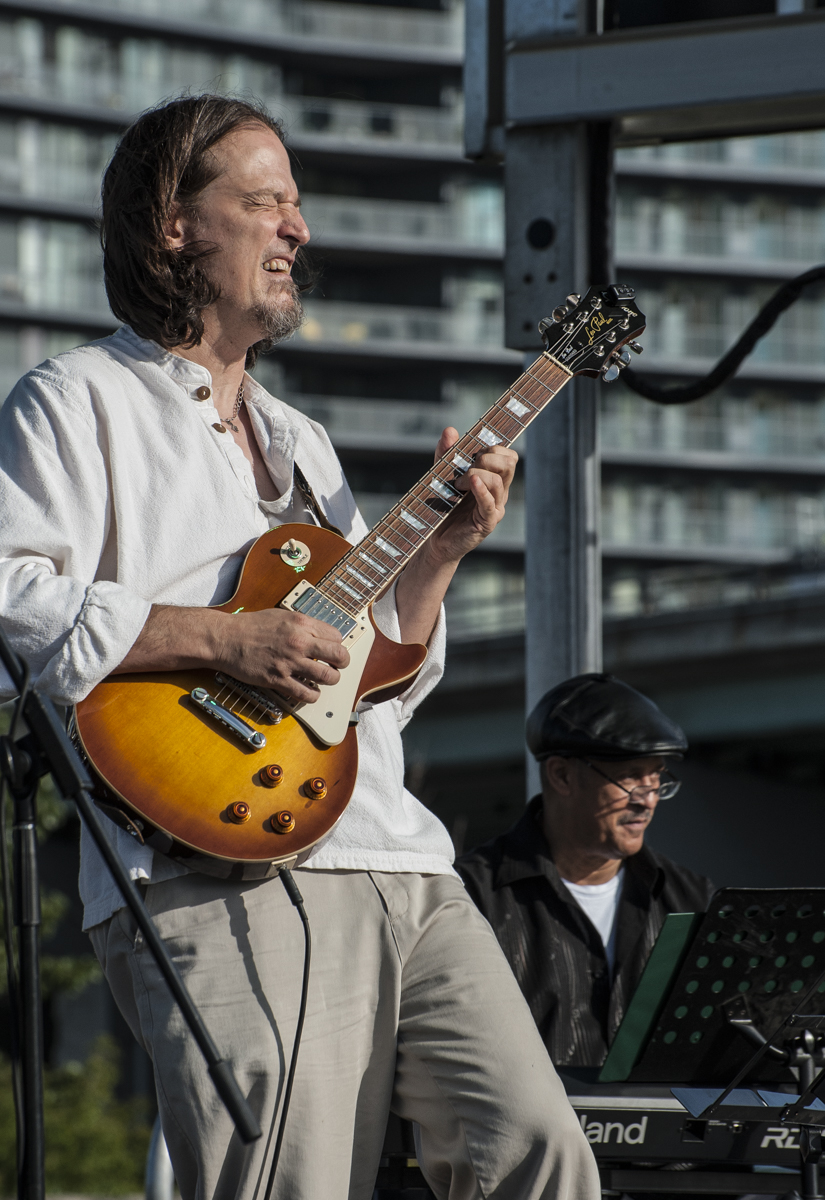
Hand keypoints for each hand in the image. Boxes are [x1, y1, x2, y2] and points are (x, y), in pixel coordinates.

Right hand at [114, 603, 349, 705]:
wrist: (225, 639)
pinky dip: (313, 695)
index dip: (336, 644)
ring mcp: (290, 662)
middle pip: (339, 656)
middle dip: (342, 663)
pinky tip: (310, 692)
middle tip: (337, 666)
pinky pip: (306, 693)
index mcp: (301, 623)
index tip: (331, 649)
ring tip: (325, 679)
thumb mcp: (280, 615)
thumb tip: (320, 633)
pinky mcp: (278, 679)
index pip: (337, 636)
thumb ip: (302, 624)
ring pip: (328, 677)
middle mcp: (299, 642)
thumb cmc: (250, 626)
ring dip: (331, 680)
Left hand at [424, 426, 517, 565]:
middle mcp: (499, 493)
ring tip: (457, 484)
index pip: (509, 457)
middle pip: (509, 464)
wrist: (434, 538)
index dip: (495, 447)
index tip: (474, 451)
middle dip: (488, 457)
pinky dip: (481, 490)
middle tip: (467, 466)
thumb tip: (450, 431)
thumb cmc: (441, 506)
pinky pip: (490, 503)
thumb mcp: (442, 475)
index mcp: (493, 480)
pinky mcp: (487, 522)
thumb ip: (446, 453)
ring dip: (475, 474)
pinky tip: (470, 483)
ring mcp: (495, 508)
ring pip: (499, 481)